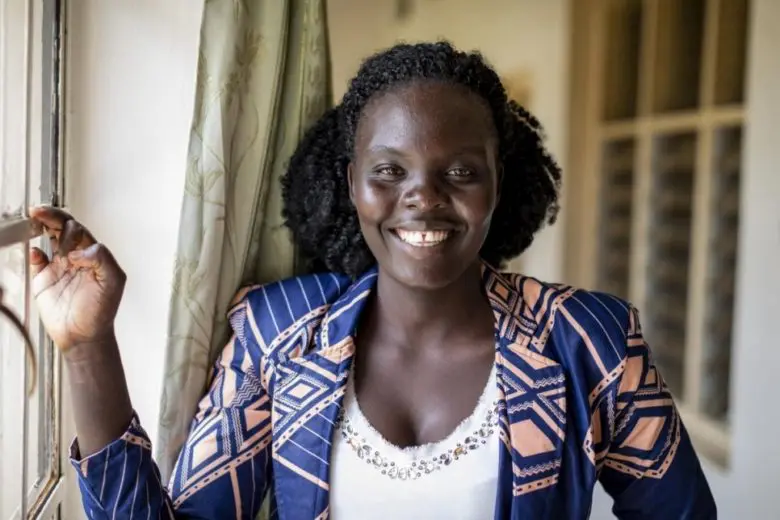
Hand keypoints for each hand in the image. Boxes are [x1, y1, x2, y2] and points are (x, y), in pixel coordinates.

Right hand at [28, 206, 125, 353]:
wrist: (84, 336)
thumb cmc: (102, 311)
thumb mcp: (113, 283)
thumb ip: (102, 260)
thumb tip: (80, 250)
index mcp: (93, 255)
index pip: (79, 230)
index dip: (69, 224)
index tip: (63, 230)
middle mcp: (76, 257)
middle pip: (62, 228)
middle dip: (52, 217)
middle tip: (39, 211)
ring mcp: (59, 267)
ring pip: (48, 238)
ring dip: (41, 226)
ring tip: (33, 218)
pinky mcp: (43, 279)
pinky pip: (36, 260)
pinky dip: (32, 252)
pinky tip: (34, 253)